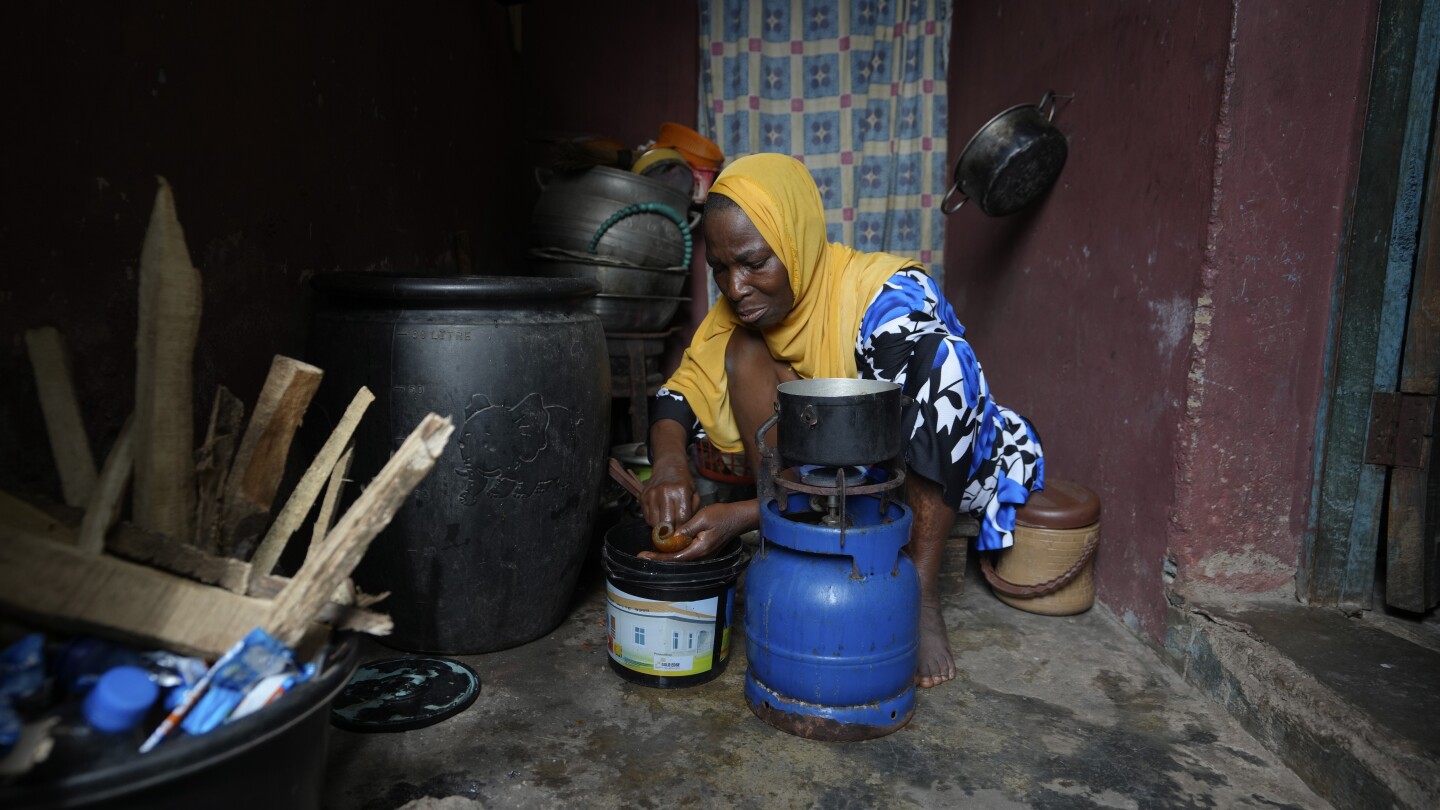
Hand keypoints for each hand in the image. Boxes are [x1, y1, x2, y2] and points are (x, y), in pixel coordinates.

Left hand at [639, 500, 758, 561]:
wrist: (738, 517)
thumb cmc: (722, 515)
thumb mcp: (702, 518)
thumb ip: (685, 529)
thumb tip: (670, 538)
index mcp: (700, 549)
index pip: (675, 558)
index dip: (658, 557)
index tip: (644, 555)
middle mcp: (702, 556)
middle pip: (677, 561)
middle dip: (659, 558)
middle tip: (643, 555)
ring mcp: (704, 555)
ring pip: (681, 559)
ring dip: (666, 556)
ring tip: (651, 551)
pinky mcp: (704, 551)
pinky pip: (687, 554)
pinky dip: (675, 552)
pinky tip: (667, 547)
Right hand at [641, 457, 699, 527]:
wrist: (668, 466)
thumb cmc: (683, 481)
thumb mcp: (694, 493)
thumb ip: (693, 510)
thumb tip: (686, 528)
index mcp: (681, 491)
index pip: (681, 518)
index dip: (683, 529)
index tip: (684, 533)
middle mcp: (665, 492)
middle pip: (666, 523)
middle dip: (671, 532)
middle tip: (674, 534)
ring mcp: (652, 495)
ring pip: (655, 523)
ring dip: (661, 528)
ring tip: (667, 526)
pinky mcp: (643, 497)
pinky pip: (647, 518)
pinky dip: (653, 522)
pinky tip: (660, 518)